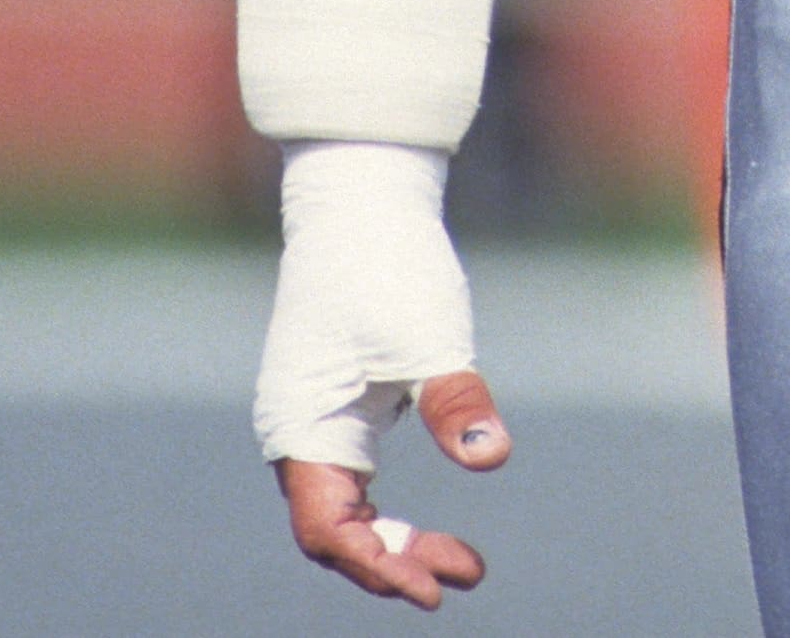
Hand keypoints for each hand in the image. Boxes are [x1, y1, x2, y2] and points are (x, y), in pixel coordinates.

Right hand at [257, 141, 511, 603]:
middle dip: (396, 562)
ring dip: (397, 542)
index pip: (329, 528)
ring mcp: (314, 420)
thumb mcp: (428, 335)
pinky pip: (356, 483)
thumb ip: (455, 401)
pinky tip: (434, 523)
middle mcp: (297, 432)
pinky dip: (391, 511)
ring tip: (466, 562)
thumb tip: (492, 458)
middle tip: (466, 575)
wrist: (364, 200)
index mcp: (301, 425)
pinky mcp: (339, 406)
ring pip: (346, 510)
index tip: (434, 589)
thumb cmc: (387, 263)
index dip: (379, 565)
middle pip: (336, 531)